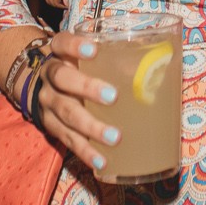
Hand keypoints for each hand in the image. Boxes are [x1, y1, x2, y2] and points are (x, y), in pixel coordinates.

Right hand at [23, 33, 123, 172]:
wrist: (41, 86)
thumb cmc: (77, 68)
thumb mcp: (85, 57)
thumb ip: (113, 58)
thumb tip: (164, 61)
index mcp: (59, 53)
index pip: (62, 43)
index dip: (75, 46)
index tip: (94, 49)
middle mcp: (49, 76)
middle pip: (63, 79)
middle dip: (87, 88)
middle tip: (113, 97)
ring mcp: (48, 103)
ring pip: (66, 113)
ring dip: (90, 127)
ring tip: (114, 138)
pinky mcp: (51, 126)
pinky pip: (68, 140)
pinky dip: (86, 152)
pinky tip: (102, 161)